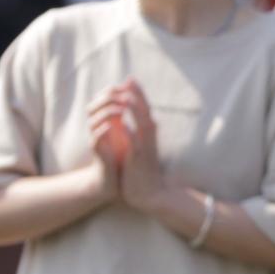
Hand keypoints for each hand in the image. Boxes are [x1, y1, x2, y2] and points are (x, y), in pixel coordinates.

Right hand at [85, 89, 127, 200]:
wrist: (118, 178)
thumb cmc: (124, 152)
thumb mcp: (129, 128)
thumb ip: (130, 111)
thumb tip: (135, 88)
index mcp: (106, 120)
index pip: (102, 98)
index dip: (113, 90)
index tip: (128, 86)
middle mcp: (99, 127)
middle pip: (93, 106)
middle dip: (108, 99)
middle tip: (123, 96)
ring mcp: (97, 139)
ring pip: (92, 121)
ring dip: (105, 113)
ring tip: (120, 109)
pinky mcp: (98, 153)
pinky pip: (94, 140)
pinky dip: (102, 132)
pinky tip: (111, 126)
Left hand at [106, 80, 171, 215]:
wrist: (150, 193)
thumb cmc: (141, 171)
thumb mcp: (141, 149)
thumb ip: (138, 133)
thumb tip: (133, 120)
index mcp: (148, 134)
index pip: (144, 109)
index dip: (138, 94)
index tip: (130, 80)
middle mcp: (149, 138)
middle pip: (145, 112)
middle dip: (138, 95)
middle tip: (131, 80)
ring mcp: (145, 148)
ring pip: (143, 124)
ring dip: (135, 110)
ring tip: (127, 97)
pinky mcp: (140, 160)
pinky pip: (135, 145)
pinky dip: (130, 134)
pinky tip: (123, 125)